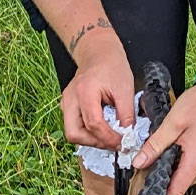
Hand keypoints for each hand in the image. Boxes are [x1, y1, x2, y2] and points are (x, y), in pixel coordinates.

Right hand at [61, 34, 134, 152]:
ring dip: (91, 139)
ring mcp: (66, 102)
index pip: (93, 124)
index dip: (109, 138)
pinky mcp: (68, 105)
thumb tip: (128, 136)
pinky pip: (75, 125)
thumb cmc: (111, 65)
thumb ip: (126, 114)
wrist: (98, 51)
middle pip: (74, 133)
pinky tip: (103, 127)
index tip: (123, 143)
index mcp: (85, 91)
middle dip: (94, 143)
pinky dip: (88, 132)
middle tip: (113, 142)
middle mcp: (70, 98)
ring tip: (109, 135)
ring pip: (72, 132)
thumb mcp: (125, 88)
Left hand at [131, 83, 195, 194]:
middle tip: (163, 157)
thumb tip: (138, 163)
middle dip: (171, 174)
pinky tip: (194, 145)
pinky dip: (195, 163)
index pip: (176, 191)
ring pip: (193, 176)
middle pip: (183, 182)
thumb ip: (155, 145)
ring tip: (183, 144)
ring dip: (184, 167)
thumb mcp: (173, 122)